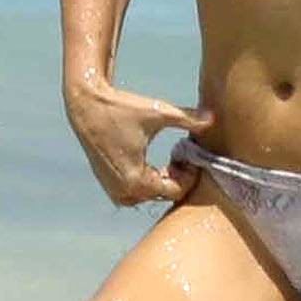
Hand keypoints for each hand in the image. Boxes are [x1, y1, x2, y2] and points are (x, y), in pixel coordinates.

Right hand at [67, 76, 209, 206]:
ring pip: (151, 195)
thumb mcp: (158, 112)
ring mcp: (113, 190)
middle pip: (165, 194)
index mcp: (136, 180)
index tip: (188, 154)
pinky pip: (137, 193)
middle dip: (178, 177)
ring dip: (164, 181)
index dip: (189, 175)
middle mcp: (123, 191)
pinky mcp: (108, 184)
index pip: (175, 191)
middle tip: (181, 155)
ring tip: (169, 159)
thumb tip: (214, 117)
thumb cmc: (122, 108)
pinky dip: (150, 181)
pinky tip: (155, 163)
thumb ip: (188, 118)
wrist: (86, 105)